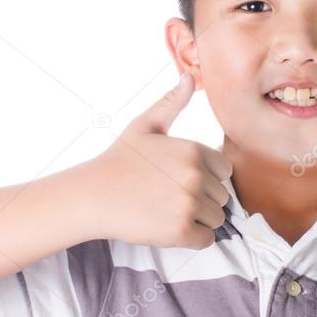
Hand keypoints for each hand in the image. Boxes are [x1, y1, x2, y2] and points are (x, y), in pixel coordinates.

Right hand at [80, 71, 232, 248]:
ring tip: (167, 211)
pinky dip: (192, 238)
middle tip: (169, 197)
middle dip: (201, 200)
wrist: (92, 196)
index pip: (225, 171)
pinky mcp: (181, 230)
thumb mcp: (145, 125)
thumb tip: (189, 76)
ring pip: (216, 219)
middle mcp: (196, 176)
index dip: (205, 177)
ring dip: (197, 219)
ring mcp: (189, 204)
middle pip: (222, 197)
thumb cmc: (119, 160)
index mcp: (194, 150)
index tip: (179, 179)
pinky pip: (206, 239)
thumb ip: (171, 103)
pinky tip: (168, 226)